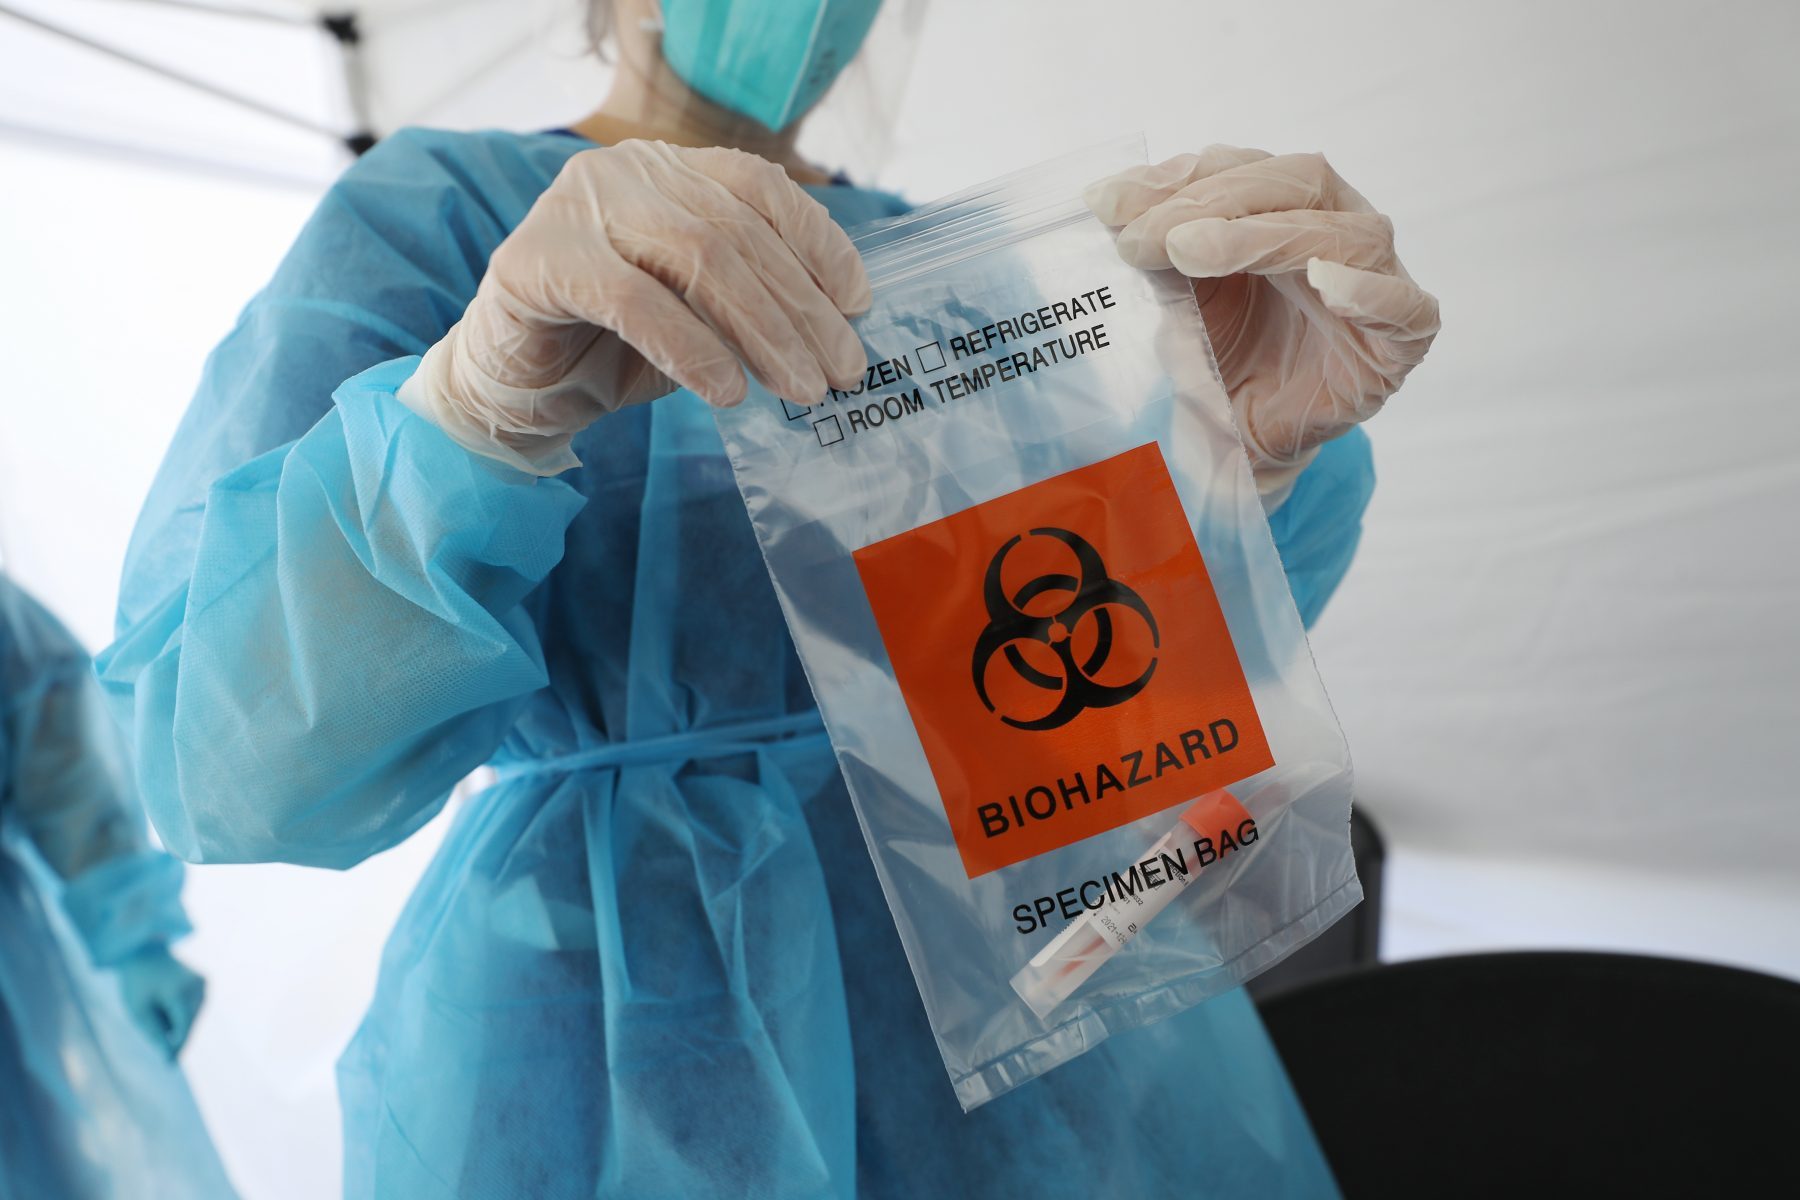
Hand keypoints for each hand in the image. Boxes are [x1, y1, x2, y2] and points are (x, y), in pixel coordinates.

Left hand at [116, 946, 204, 1059]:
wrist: (143, 952)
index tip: (169, 1065)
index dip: (176, 1047)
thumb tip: (169, 1056)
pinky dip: (181, 1010)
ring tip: (159, 1003)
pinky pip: (194, 1007)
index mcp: (178, 992)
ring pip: (192, 1016)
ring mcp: (203, 983)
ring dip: (177, 1020)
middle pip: (188, 1023)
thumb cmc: (136, 983)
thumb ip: (155, 1034)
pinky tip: (168, 997)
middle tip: (152, 1013)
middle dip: (172, 1029)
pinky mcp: (204, 982)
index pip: (183, 1027)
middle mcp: (196, 987)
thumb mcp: (138, 1011)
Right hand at [401, 139, 871, 474]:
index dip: (818, 243)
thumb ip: (754, 298)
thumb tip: (840, 320)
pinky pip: (635, 302)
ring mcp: (575, 208)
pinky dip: (692, 350)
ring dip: (763, 331)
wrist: (513, 394)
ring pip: (696, 259)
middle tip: (841, 371)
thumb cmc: (613, 351)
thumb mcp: (701, 317)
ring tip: (802, 389)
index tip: (859, 305)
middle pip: (735, 232)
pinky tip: (728, 392)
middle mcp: (623, 173)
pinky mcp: (536, 260)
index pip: (760, 187)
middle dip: (801, 309)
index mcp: (668, 171)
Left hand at [1086, 147, 1439, 487]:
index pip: (1241, 166)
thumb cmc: (1215, 356)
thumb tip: (1108, 201)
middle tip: (1144, 238)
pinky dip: (1369, 292)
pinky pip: (1404, 307)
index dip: (1178, 178)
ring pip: (1344, 234)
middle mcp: (1341, 226)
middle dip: (1211, 203)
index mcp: (1288, 203)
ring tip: (1191, 251)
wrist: (1237, 440)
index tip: (1109, 204)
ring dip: (1262, 235)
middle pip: (1297, 182)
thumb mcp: (1175, 293)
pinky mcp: (1401, 342)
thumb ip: (1157, 246)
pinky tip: (1328, 286)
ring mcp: (1379, 280)